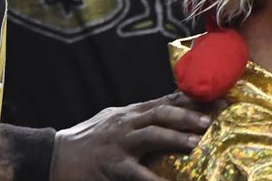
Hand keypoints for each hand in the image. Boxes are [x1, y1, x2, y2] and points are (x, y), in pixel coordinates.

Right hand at [51, 92, 216, 180]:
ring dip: (176, 137)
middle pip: (160, 113)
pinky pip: (138, 173)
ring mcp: (118, 143)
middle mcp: (125, 123)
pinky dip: (157, 180)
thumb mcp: (112, 122)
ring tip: (198, 142)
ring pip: (151, 134)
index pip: (164, 101)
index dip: (191, 100)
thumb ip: (138, 119)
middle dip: (187, 115)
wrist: (55, 156)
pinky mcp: (112, 165)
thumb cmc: (86, 141)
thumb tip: (166, 114)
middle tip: (211, 118)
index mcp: (128, 113)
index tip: (216, 99)